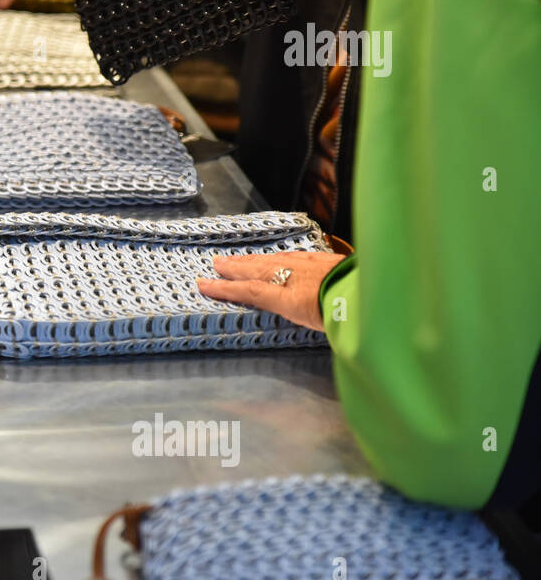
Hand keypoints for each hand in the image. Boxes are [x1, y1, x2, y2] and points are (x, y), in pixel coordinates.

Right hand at [196, 251, 344, 331]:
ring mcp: (310, 266)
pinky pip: (295, 255)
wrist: (375, 295)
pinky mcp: (326, 260)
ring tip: (239, 258)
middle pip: (258, 270)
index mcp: (289, 298)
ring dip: (254, 259)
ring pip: (274, 260)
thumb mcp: (316, 325)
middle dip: (236, 267)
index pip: (250, 291)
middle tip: (217, 263)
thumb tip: (292, 314)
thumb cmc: (347, 317)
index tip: (203, 284)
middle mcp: (294, 278)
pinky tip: (279, 255)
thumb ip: (300, 316)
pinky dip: (281, 255)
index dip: (225, 288)